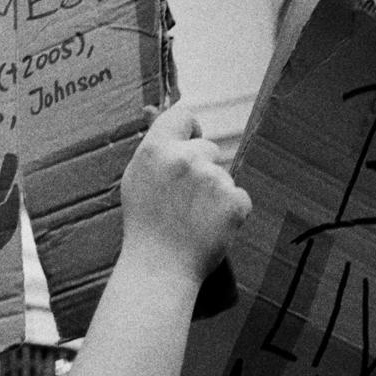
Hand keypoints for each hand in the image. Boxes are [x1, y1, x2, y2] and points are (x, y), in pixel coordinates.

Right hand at [118, 104, 249, 285]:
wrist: (160, 267)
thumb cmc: (144, 223)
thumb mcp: (136, 177)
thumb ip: (152, 145)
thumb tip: (152, 108)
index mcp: (155, 148)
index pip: (183, 115)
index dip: (188, 130)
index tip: (186, 146)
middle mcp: (184, 158)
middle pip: (208, 148)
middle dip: (201, 168)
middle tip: (183, 199)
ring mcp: (212, 179)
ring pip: (223, 175)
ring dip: (215, 193)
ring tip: (193, 217)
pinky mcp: (235, 201)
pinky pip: (239, 197)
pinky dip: (230, 211)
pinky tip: (209, 226)